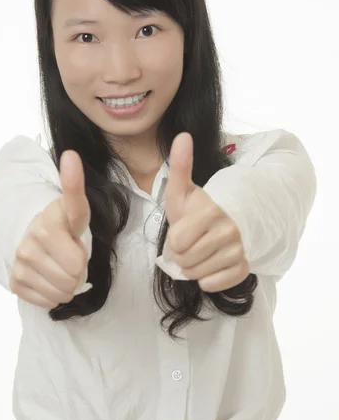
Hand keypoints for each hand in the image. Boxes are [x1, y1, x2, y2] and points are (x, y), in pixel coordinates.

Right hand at [9, 150, 90, 307]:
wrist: (33, 242)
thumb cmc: (62, 228)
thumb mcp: (76, 211)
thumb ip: (75, 192)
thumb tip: (70, 154)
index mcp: (52, 219)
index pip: (71, 204)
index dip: (72, 184)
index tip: (71, 158)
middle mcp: (33, 239)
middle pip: (75, 273)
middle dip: (79, 269)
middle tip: (71, 256)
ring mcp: (21, 260)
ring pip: (63, 290)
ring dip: (68, 284)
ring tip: (61, 267)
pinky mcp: (16, 280)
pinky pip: (48, 300)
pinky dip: (54, 294)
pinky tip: (50, 278)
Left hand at [164, 133, 249, 291]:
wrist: (227, 221)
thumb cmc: (197, 208)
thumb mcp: (183, 190)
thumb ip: (180, 165)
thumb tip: (182, 135)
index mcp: (211, 211)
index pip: (176, 244)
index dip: (174, 240)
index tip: (183, 229)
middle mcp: (229, 231)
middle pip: (185, 261)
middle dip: (182, 254)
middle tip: (191, 241)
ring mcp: (239, 250)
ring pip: (198, 274)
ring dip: (194, 266)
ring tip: (200, 250)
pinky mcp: (244, 267)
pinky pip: (215, 284)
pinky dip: (208, 278)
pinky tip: (212, 263)